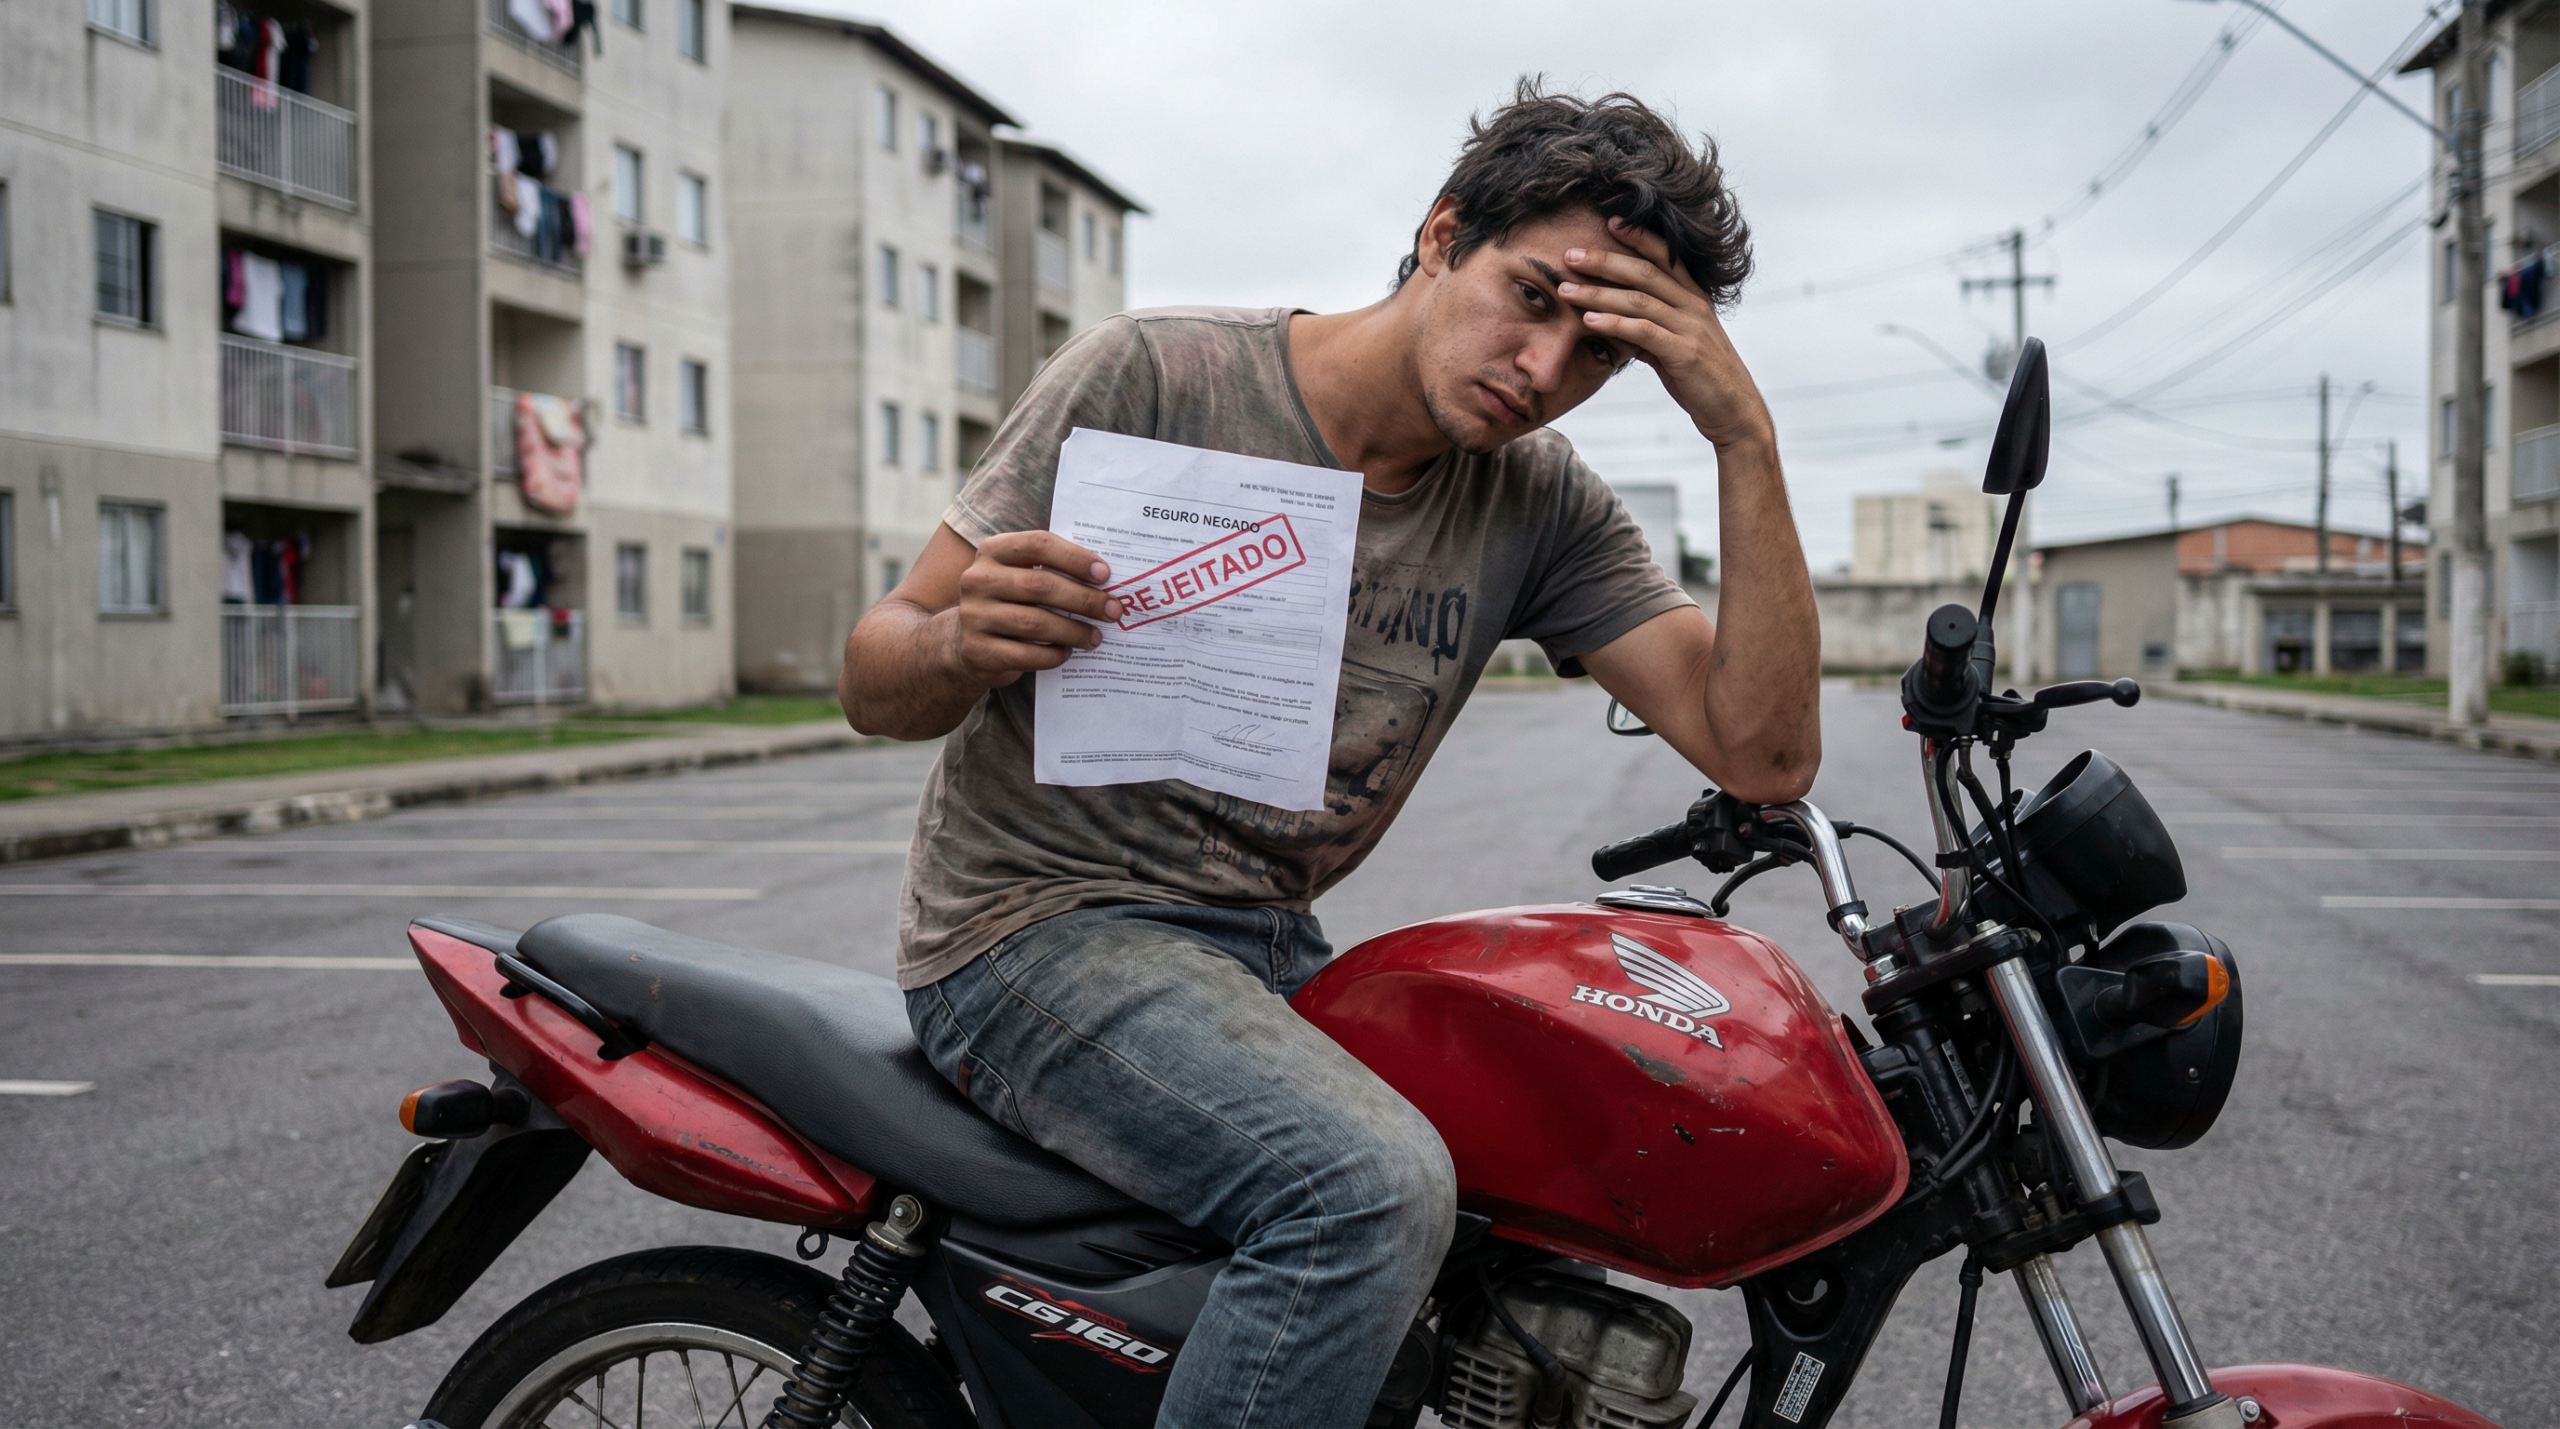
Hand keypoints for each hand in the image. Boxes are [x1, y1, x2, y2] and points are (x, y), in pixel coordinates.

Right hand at [947, 531, 1122, 687]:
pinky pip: (1024, 654)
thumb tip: (1104, 580)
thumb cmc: (1007, 602)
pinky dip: (1051, 655)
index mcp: (992, 551)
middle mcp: (978, 580)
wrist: (964, 642)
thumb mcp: (1018, 576)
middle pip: (1041, 585)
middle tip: (1112, 610)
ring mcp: (973, 616)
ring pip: (1035, 623)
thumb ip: (1051, 569)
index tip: (1104, 574)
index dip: (1075, 558)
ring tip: (1095, 636)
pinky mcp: (977, 651)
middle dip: (1084, 599)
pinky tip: (1066, 653)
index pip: (1038, 544)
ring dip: (1073, 631)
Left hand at [1560, 220, 1772, 452]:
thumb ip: (1650, 330)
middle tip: (1570, 255)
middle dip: (1604, 260)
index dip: (1637, 236)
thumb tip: (1620, 326)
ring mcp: (1690, 327)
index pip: (1665, 256)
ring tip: (1566, 290)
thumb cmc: (1702, 378)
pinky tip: (1589, 321)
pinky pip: (1643, 332)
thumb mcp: (1675, 346)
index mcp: (1693, 297)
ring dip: (1598, 293)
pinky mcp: (1684, 352)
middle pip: (1644, 272)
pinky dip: (1613, 324)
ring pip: (1639, 300)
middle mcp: (1693, 305)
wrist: (1734, 411)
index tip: (1608, 222)